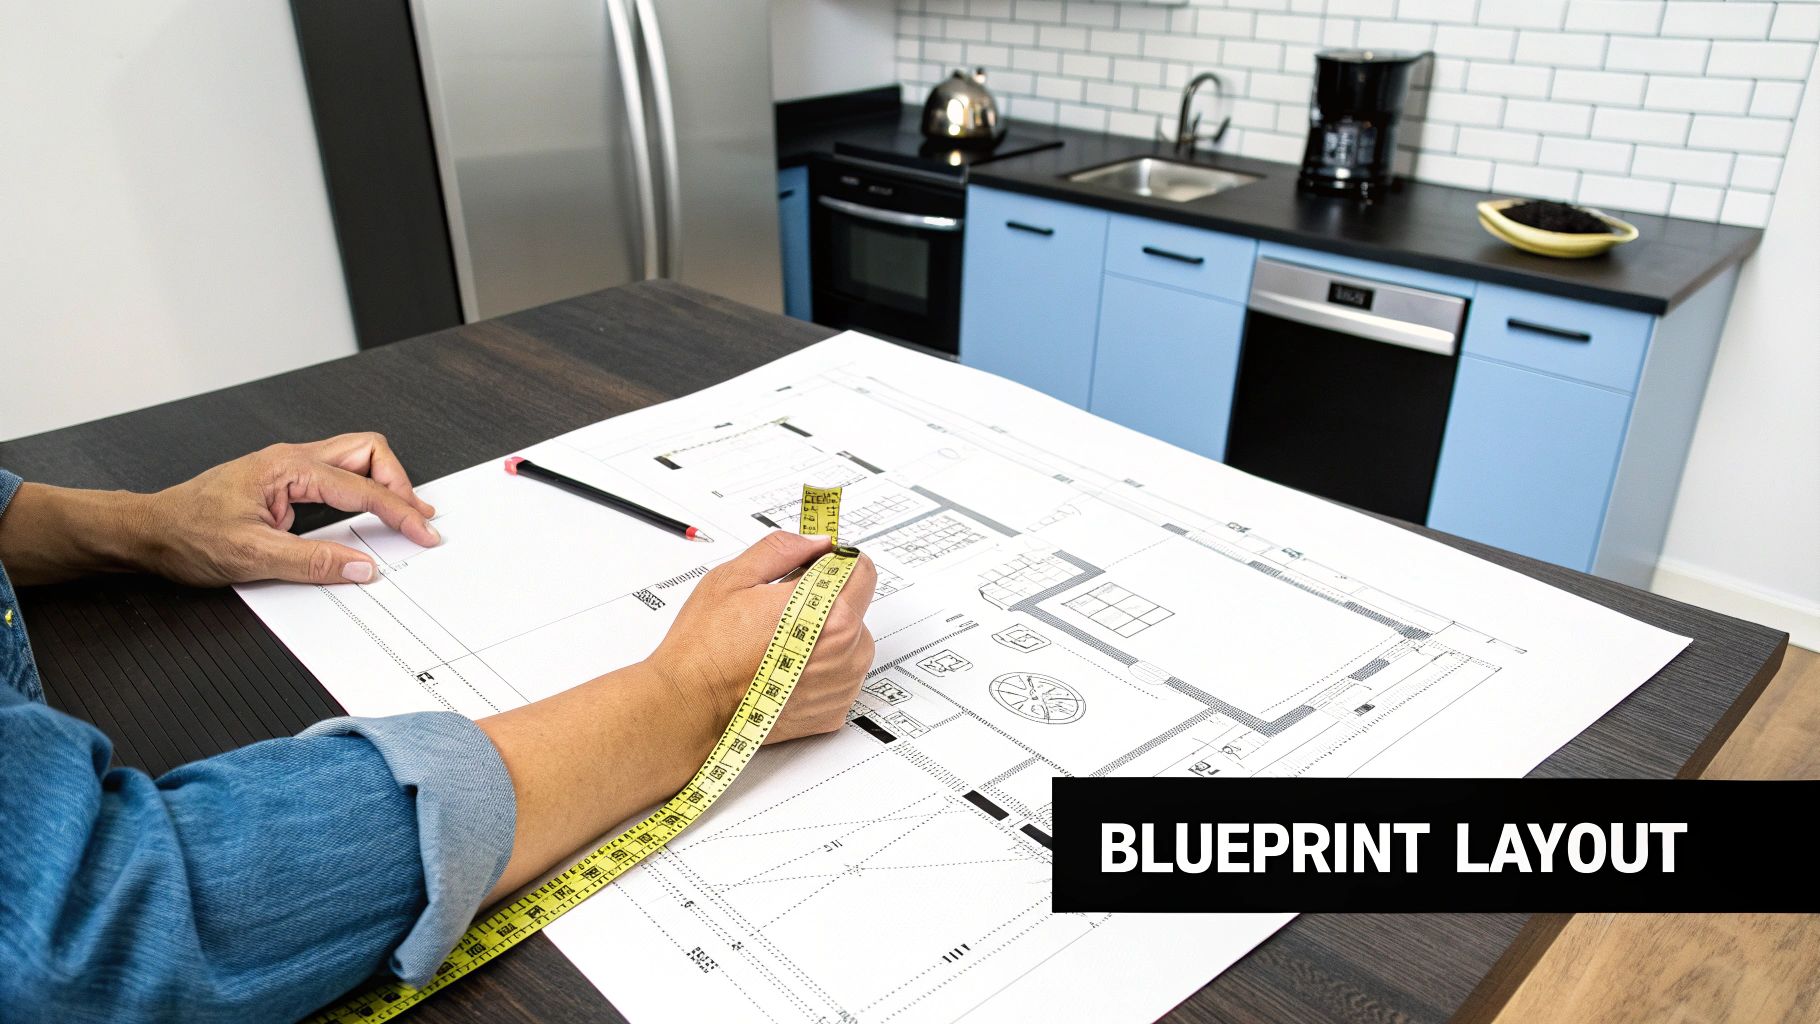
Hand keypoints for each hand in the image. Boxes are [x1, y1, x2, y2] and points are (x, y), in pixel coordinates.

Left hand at [138, 433, 440, 585]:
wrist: (148, 531)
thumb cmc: (186, 535)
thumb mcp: (252, 556)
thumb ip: (313, 562)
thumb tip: (361, 566)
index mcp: (287, 468)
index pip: (361, 487)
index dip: (399, 511)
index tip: (422, 533)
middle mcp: (291, 460)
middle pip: (368, 452)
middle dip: (399, 483)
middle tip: (416, 519)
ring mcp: (288, 469)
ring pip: (355, 459)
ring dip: (382, 485)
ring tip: (402, 514)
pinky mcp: (284, 483)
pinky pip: (337, 477)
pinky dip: (362, 493)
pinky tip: (367, 515)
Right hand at [645, 531, 877, 745]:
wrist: (690, 707)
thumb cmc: (706, 648)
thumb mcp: (735, 578)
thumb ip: (782, 550)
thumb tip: (814, 543)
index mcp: (830, 614)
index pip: (861, 570)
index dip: (834, 563)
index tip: (814, 567)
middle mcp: (845, 653)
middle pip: (855, 609)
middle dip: (827, 603)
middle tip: (782, 611)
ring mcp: (841, 687)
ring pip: (849, 646)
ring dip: (825, 639)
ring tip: (778, 645)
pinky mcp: (831, 714)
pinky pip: (838, 679)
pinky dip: (818, 672)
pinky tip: (783, 671)